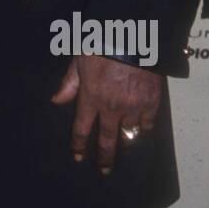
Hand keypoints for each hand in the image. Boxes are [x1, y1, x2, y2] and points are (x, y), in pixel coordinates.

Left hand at [51, 52, 161, 174]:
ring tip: (124, 148)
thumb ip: (69, 83)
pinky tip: (142, 129)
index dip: (80, 145)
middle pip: (108, 141)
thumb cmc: (101, 44)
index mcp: (91, 98)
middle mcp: (111, 108)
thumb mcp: (78, 60)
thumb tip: (57, 101)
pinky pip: (148, 123)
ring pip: (129, 134)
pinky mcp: (152, 102)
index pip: (83, 129)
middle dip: (105, 158)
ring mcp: (133, 107)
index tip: (79, 157)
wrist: (132, 36)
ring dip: (126, 142)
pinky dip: (144, 127)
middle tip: (105, 171)